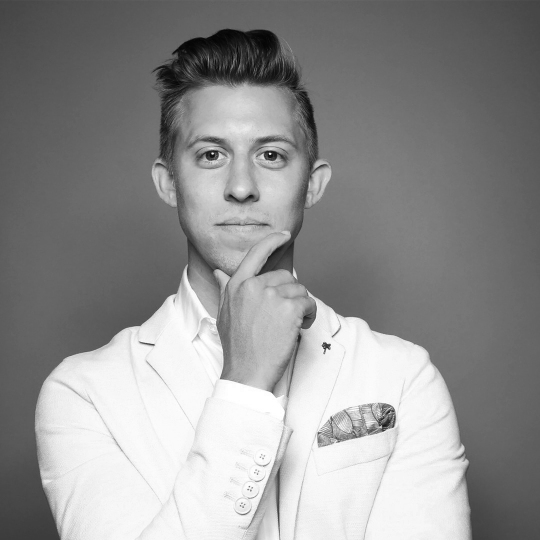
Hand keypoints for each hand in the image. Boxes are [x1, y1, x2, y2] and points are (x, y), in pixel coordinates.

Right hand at [214, 231, 316, 391]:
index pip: (256, 253)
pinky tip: (300, 327)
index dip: (272, 240)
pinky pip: (309, 303)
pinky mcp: (289, 308)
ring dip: (301, 307)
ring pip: (299, 290)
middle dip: (290, 294)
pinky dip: (310, 315)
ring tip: (290, 325)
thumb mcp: (224, 313)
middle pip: (285, 276)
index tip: (284, 235)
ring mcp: (271, 295)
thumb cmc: (237, 346)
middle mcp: (253, 285)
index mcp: (237, 285)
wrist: (247, 372)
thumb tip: (218, 272)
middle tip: (285, 317)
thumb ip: (225, 289)